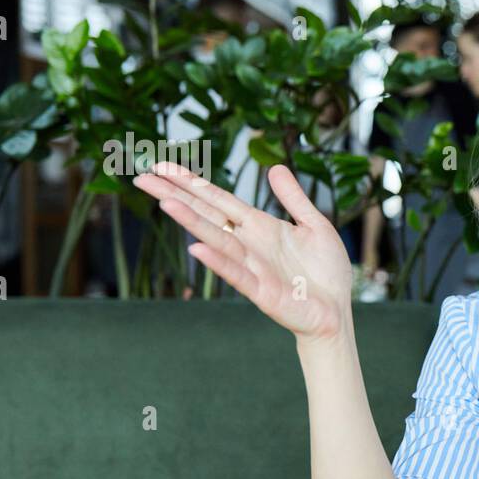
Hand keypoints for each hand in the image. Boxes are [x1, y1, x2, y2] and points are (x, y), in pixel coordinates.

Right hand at [132, 162, 353, 341]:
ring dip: (192, 222)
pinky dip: (218, 262)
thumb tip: (274, 167)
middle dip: (176, 196)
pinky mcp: (262, 291)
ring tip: (165, 203)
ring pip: (216, 240)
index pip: (218, 199)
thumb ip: (293, 198)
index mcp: (260, 226)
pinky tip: (197, 249)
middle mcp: (249, 243)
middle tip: (142, 178)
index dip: (192, 182)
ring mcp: (252, 267)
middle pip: (206, 214)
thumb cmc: (326, 272)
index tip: (161, 166)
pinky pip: (237, 274)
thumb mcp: (315, 225)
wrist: (336, 312)